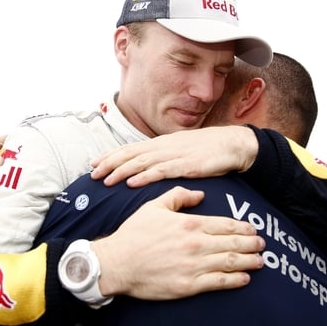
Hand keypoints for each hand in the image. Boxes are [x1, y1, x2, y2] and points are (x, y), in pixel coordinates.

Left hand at [90, 126, 258, 186]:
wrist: (234, 145)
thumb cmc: (208, 151)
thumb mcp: (181, 152)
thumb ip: (164, 158)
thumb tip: (147, 168)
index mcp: (162, 143)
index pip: (131, 148)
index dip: (111, 155)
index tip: (94, 163)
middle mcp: (164, 146)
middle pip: (131, 154)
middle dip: (110, 163)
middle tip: (92, 174)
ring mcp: (175, 155)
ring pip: (142, 162)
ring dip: (122, 171)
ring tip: (106, 179)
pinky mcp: (186, 165)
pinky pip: (161, 171)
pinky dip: (145, 176)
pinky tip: (132, 182)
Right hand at [93, 186, 263, 298]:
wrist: (117, 263)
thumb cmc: (134, 234)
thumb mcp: (154, 206)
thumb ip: (179, 196)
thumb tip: (200, 194)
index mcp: (190, 224)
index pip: (225, 225)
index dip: (243, 228)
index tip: (253, 229)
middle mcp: (196, 245)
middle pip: (233, 244)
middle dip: (251, 244)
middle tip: (262, 245)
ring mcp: (194, 266)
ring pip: (230, 263)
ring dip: (249, 262)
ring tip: (260, 261)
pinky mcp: (189, 285)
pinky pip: (218, 282)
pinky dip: (235, 280)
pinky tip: (245, 279)